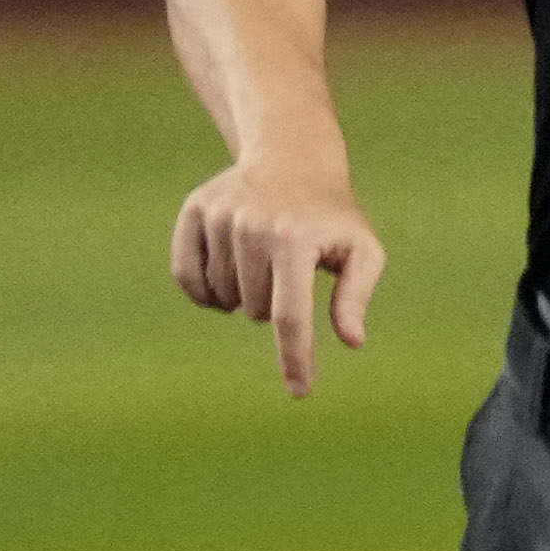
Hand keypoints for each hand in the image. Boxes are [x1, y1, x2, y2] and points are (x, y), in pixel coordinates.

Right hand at [173, 154, 386, 399]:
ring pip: (222, 297)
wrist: (292, 158)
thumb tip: (352, 340)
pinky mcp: (193, 212)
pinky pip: (186, 278)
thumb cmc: (333, 216)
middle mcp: (253, 227)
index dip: (295, 358)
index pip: (292, 315)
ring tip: (265, 264)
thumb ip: (356, 295)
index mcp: (297, 240)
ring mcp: (218, 217)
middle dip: (275, 307)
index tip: (300, 392)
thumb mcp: (363, 250)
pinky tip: (229, 274)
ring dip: (244, 296)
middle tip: (290, 273)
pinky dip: (206, 290)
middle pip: (257, 310)